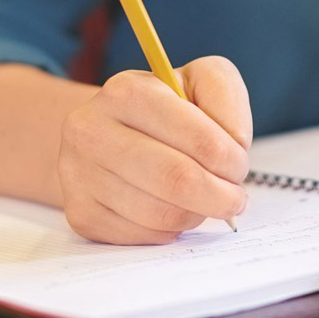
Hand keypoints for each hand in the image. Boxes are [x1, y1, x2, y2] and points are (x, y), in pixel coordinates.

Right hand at [58, 56, 252, 244]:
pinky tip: (171, 209)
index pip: (200, 141)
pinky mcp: (81, 212)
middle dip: (220, 196)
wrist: (108, 132)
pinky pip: (142, 236)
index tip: (239, 166)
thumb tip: (234, 145)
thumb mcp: (200, 81)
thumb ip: (225, 98)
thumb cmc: (166, 109)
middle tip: (234, 198)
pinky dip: (169, 229)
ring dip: (196, 214)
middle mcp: (92, 129)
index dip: (233, 161)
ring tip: (202, 200)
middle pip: (177, 180)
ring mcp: (79, 174)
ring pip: (161, 214)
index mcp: (127, 91)